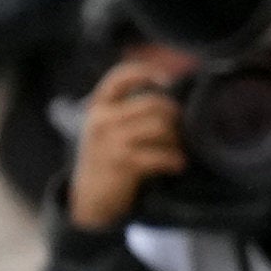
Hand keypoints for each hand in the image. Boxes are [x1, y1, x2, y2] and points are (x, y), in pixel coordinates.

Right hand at [67, 45, 195, 229]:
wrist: (91, 198)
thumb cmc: (107, 158)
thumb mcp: (108, 129)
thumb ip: (128, 110)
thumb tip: (170, 92)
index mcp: (98, 107)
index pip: (120, 77)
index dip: (145, 72)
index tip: (166, 80)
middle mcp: (101, 120)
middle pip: (154, 103)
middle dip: (174, 116)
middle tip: (179, 131)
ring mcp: (111, 140)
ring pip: (161, 127)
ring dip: (176, 140)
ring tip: (176, 150)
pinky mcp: (122, 162)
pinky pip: (162, 154)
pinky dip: (175, 160)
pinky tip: (177, 164)